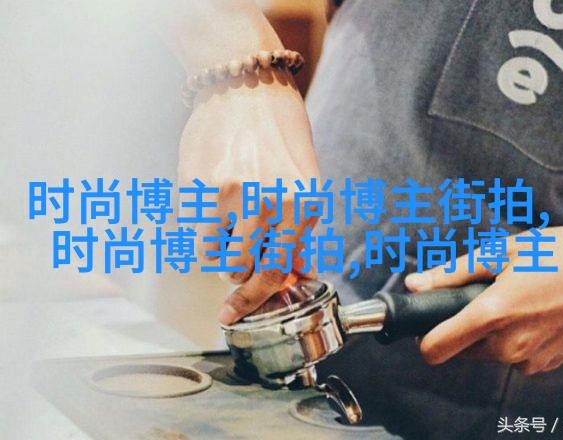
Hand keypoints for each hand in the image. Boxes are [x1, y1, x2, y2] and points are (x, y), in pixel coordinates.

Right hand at [178, 71, 319, 324]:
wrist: (246, 85)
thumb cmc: (279, 134)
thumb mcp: (305, 181)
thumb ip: (298, 233)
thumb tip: (293, 275)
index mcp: (304, 205)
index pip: (276, 272)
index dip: (256, 299)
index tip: (235, 314)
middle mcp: (272, 204)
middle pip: (241, 271)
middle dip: (236, 270)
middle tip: (236, 248)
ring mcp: (235, 197)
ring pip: (215, 256)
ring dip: (219, 248)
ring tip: (227, 216)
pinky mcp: (201, 188)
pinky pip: (195, 234)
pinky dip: (201, 230)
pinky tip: (212, 202)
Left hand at [404, 225, 562, 374]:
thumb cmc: (559, 254)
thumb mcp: (501, 251)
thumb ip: (452, 273)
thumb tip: (416, 285)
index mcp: (493, 315)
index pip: (436, 349)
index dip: (424, 338)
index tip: (427, 323)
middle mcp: (509, 346)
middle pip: (461, 349)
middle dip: (463, 327)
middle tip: (485, 295)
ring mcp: (530, 359)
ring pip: (487, 353)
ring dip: (490, 333)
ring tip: (515, 298)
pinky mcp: (546, 364)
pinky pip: (514, 356)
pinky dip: (514, 339)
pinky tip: (533, 312)